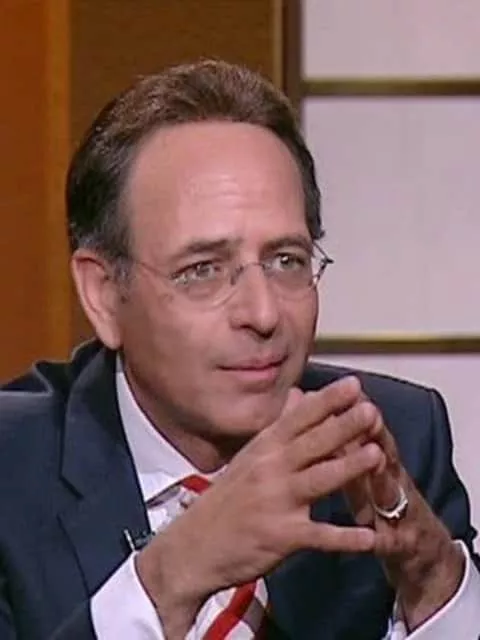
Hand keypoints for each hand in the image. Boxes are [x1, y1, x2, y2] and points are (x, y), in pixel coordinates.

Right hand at [136, 376, 383, 636]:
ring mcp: (276, 502)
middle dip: (344, 426)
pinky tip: (369, 538)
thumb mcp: (249, 457)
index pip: (299, 419)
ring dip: (348, 468)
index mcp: (264, 448)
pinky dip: (343, 538)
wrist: (194, 546)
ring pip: (318, 480)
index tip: (352, 385)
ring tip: (377, 455)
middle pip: (312, 443)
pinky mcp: (281, 537)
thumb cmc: (227, 499)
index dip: (327, 401)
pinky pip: (318, 536)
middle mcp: (270, 469)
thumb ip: (280, 428)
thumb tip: (301, 395)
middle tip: (371, 410)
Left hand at [345, 404, 463, 630]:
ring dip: (383, 474)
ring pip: (391, 489)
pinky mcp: (399, 542)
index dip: (354, 408)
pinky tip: (374, 539)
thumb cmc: (377, 498)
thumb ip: (337, 438)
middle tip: (368, 411)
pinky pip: (391, 542)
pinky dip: (383, 540)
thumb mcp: (357, 465)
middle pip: (383, 451)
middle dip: (375, 432)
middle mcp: (389, 477)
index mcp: (375, 458)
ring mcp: (397, 508)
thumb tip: (312, 405)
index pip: (363, 429)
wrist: (413, 547)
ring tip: (376, 458)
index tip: (342, 387)